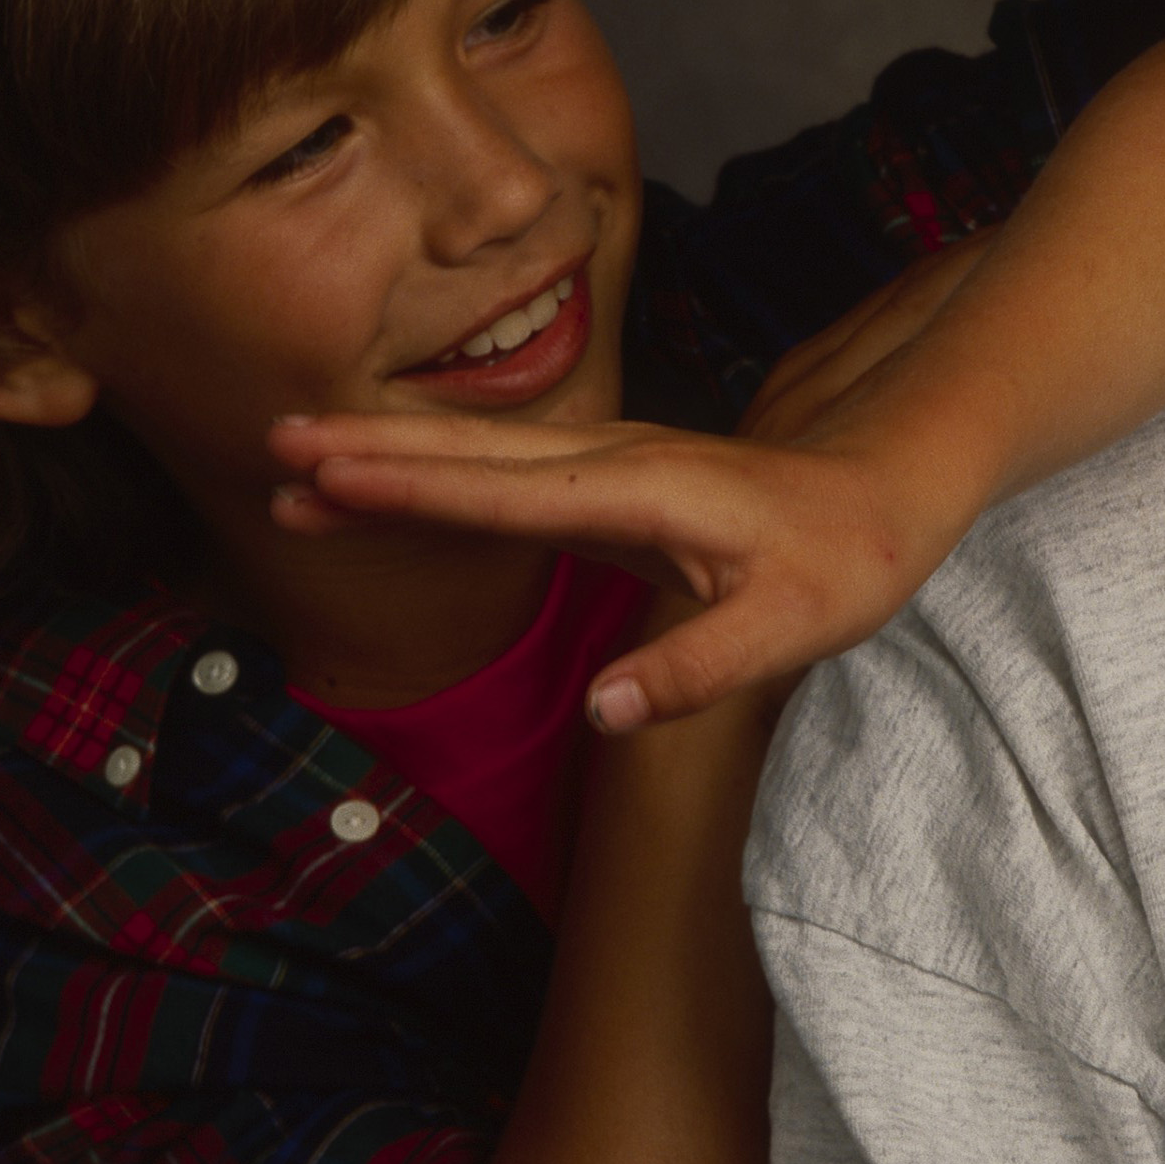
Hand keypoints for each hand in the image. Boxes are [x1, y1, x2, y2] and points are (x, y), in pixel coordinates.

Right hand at [264, 249, 993, 728]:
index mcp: (646, 491)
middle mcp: (617, 462)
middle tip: (270, 448)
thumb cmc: (850, 556)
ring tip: (293, 467)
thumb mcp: (794, 627)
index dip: (414, 485)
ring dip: (390, 456)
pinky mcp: (613, 481)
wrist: (894, 485)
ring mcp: (612, 465)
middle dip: (371, 451)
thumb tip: (601, 716)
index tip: (326, 472)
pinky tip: (389, 488)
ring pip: (482, 455)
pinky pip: (506, 473)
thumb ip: (699, 670)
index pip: (507, 489)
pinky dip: (438, 476)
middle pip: (472, 455)